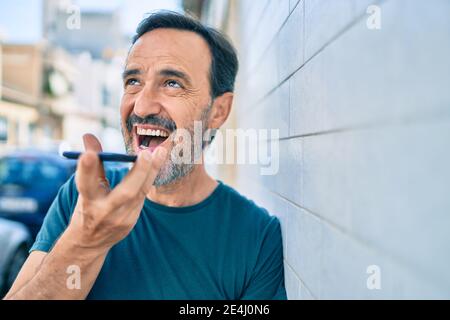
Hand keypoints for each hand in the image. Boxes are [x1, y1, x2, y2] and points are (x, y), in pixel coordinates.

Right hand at [66, 134, 166, 251]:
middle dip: (138, 173)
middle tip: (147, 153)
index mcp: (87, 202)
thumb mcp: (84, 188)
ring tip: (160, 152)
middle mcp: (104, 213)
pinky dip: (149, 178)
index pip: (86, 185)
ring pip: (139, 194)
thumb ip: (90, 164)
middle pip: (125, 193)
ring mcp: (121, 219)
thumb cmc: (87, 207)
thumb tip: (88, 135)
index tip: (88, 154)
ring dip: (151, 172)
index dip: (86, 169)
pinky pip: (143, 196)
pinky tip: (158, 163)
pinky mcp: (132, 221)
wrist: (89, 242)